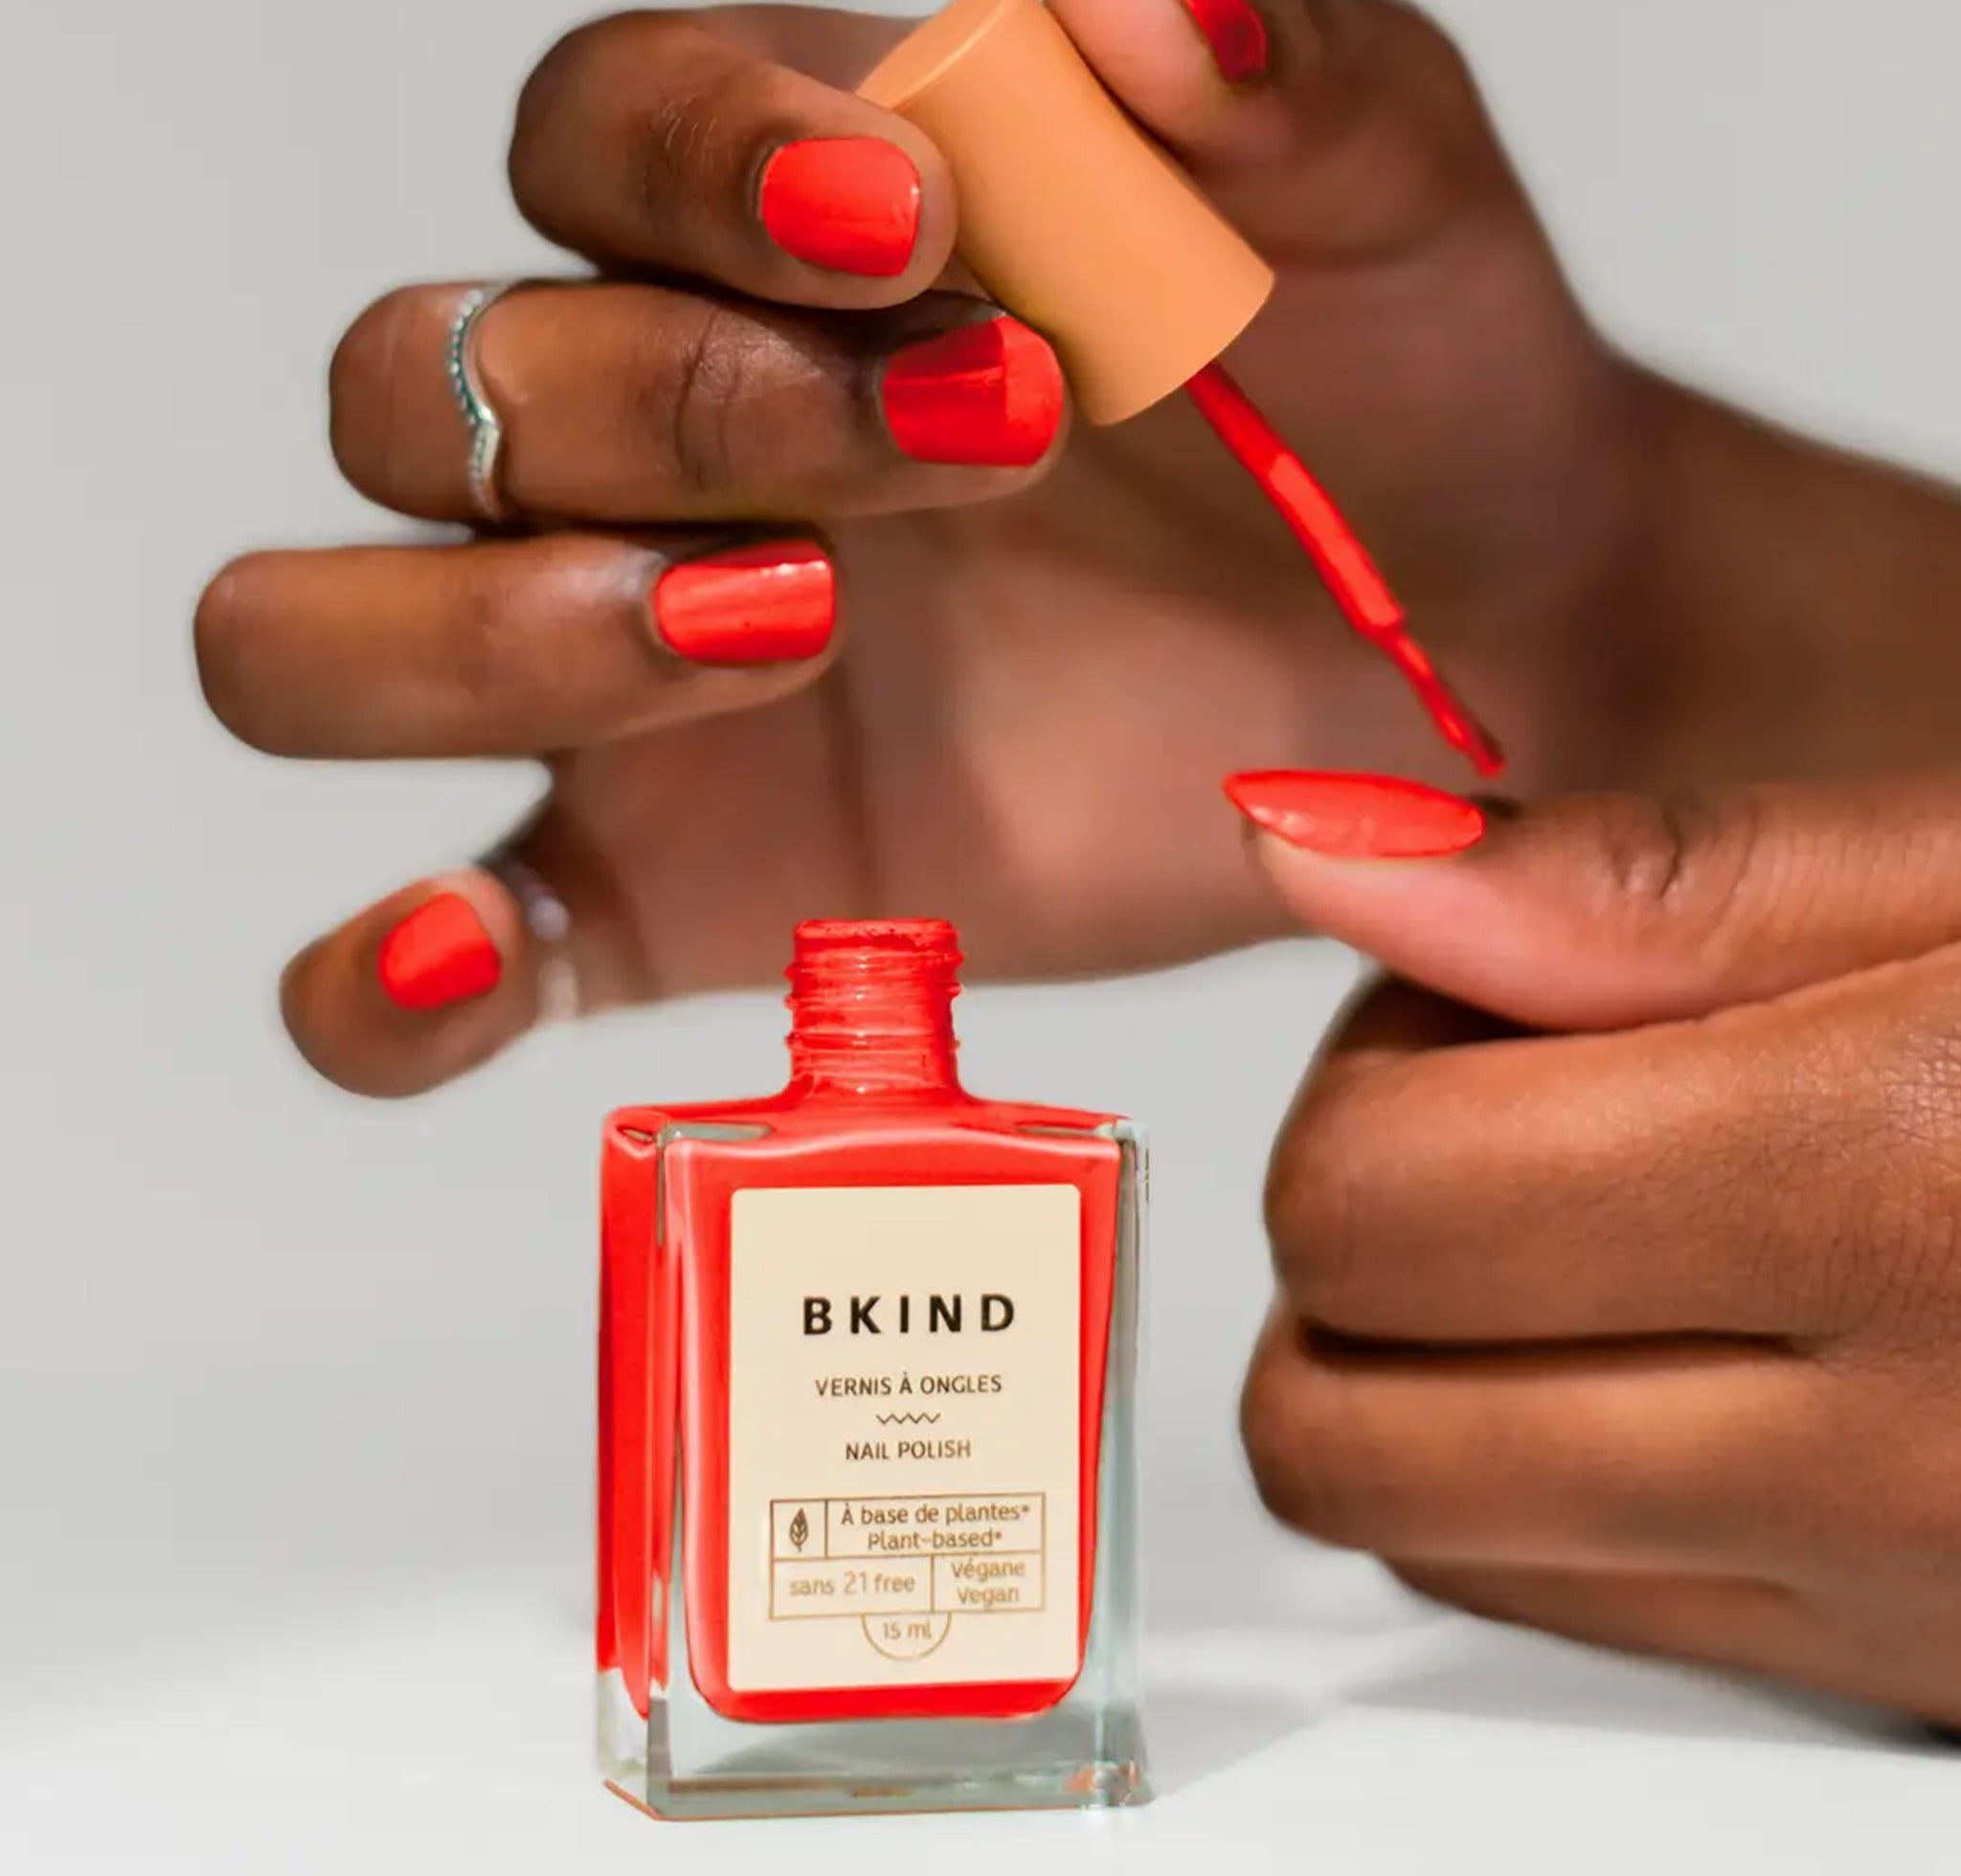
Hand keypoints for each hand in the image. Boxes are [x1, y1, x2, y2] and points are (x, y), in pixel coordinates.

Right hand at [195, 0, 1652, 1094]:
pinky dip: (389, 978)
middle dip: (649, 413)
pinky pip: (435, 950)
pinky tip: (470, 962)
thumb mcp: (1380, 205)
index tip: (908, 231)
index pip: (590, 136)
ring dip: (505, 636)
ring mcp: (636, 690)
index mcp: (780, 241)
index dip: (696, 168)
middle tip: (959, 458)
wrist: (1454, 658)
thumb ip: (1282, 78)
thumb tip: (1144, 3)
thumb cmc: (1398, 407)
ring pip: (332, 640)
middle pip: (415, 388)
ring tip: (790, 634)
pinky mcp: (680, 894)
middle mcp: (653, 453)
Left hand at [1235, 768, 1960, 1726]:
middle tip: (1512, 1100)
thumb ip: (1638, 881)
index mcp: (1914, 1192)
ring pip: (1422, 1526)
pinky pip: (1569, 1603)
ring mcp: (1909, 1605)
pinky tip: (1679, 1327)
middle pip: (1335, 1414)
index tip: (1480, 987)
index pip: (1367, 1200)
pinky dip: (1536, 1464)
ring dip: (1427, 1355)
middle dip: (1364, 1231)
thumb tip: (1315, 843)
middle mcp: (1909, 1462)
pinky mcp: (1922, 1678)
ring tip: (1598, 1209)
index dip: (1372, 1062)